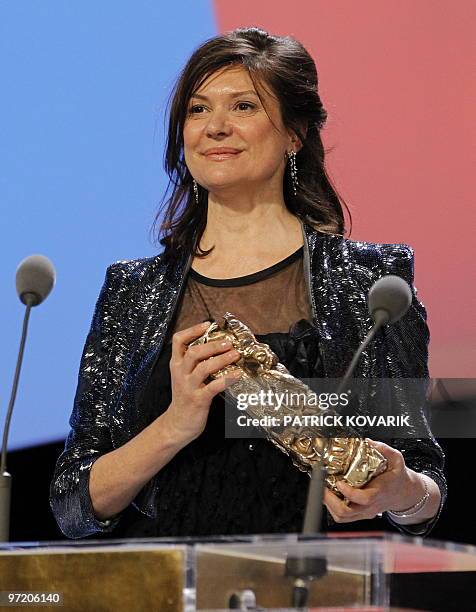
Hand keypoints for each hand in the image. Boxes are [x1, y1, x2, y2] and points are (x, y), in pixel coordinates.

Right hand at [162, 321, 241, 445]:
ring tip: (235, 354)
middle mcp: (180, 373)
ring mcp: (188, 387)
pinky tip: (238, 374)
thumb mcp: (183, 377)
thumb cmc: (184, 398)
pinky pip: (213, 387)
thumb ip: (194, 363)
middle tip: (229, 342)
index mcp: (176, 365)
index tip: (208, 325)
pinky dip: (226, 379)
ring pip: (203, 368)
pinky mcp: (198, 400)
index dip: (192, 330)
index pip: (178, 341)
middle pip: (194, 352)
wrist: (177, 424)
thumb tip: (216, 346)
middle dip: (212, 345)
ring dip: (221, 359)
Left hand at [323, 439, 426, 522]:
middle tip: (322, 488)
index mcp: (379, 492)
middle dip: (330, 501)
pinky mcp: (360, 514)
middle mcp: (371, 505)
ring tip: (323, 491)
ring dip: (329, 506)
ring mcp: (365, 511)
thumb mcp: (396, 459)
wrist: (403, 492)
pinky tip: (329, 496)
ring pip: (343, 517)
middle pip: (347, 512)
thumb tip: (368, 442)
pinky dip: (332, 508)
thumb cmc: (396, 477)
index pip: (364, 498)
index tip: (339, 483)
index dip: (349, 493)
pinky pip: (343, 517)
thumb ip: (383, 449)